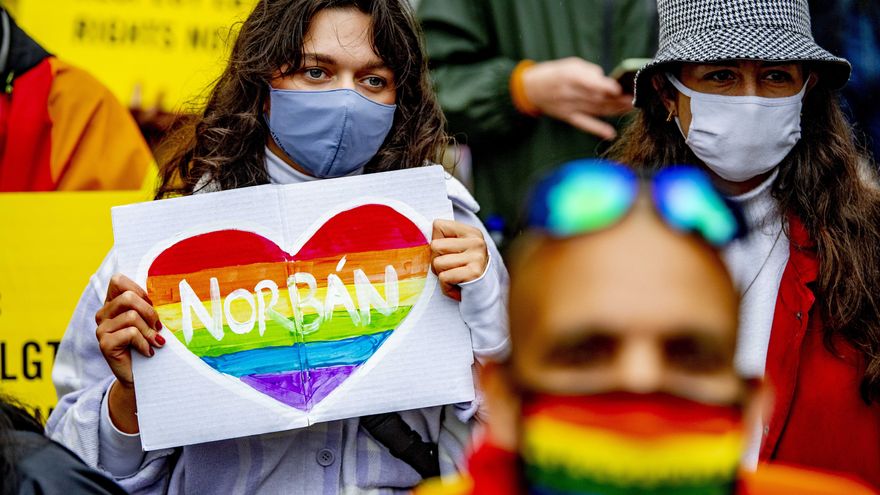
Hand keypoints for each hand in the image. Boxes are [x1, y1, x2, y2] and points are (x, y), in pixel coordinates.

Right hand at [96, 274, 163, 432]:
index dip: (138, 290)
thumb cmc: (148, 343)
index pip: (117, 280)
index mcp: (112, 304)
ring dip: (149, 331)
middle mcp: (103, 314)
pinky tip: (147, 352)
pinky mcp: (104, 343)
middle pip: (128, 298)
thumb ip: (148, 305)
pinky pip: (130, 333)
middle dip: (150, 312)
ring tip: (154, 342)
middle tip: (158, 327)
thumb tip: (164, 289)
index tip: (150, 305)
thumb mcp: (150, 320)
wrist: (141, 375)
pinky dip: (144, 343)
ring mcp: (101, 329)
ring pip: (132, 316)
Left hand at [430, 220, 488, 301]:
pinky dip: (446, 287)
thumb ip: (443, 241)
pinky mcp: (474, 273)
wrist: (482, 298)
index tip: (449, 255)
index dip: (436, 243)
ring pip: (437, 263)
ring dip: (442, 276)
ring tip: (456, 279)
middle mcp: (476, 242)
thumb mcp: (456, 251)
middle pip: (435, 246)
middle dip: (436, 262)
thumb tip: (417, 236)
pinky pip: (444, 277)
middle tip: (452, 271)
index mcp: (471, 232)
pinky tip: (458, 288)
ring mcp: (477, 256)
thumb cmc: (463, 274)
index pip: (438, 225)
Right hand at [521, 57, 632, 138]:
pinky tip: (610, 134)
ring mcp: (568, 107)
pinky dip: (597, 129)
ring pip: (595, 110)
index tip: (619, 88)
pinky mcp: (568, 117)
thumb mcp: (569, 64)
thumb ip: (589, 72)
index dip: (604, 86)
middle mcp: (568, 93)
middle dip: (617, 98)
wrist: (531, 89)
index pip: (588, 82)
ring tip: (631, 107)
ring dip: (614, 110)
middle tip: (635, 97)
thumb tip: (607, 80)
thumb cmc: (554, 73)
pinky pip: (584, 124)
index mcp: (568, 76)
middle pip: (596, 97)